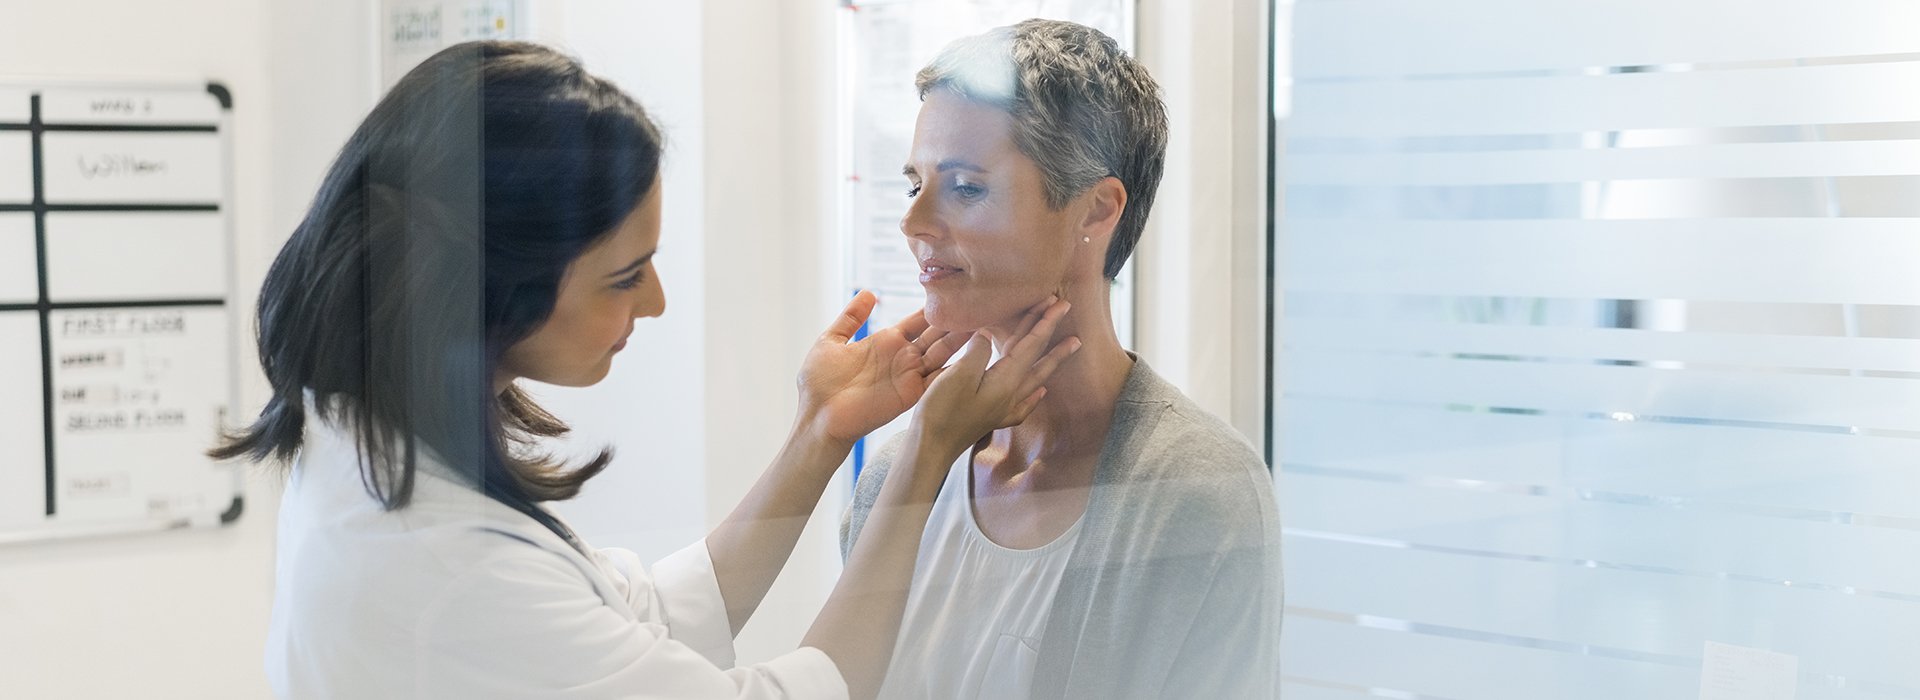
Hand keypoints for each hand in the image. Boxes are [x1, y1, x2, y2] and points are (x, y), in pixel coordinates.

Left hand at [797, 290, 971, 443]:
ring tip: (983, 322)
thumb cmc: (818, 383)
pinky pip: (938, 379)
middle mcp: (902, 358)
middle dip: (955, 321)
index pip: (918, 321)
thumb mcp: (831, 341)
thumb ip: (851, 318)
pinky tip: (973, 354)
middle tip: (978, 304)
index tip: (953, 292)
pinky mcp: (911, 394)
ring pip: (942, 353)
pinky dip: (956, 368)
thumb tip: (869, 293)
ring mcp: (909, 376)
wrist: (816, 416)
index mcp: (886, 343)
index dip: (934, 309)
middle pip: (936, 335)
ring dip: (961, 340)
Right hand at [910, 297, 1080, 453]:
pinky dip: (1036, 394)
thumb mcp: (958, 375)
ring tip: (1069, 346)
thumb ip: (977, 351)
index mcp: (1005, 381)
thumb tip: (986, 334)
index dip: (1045, 322)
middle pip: (1037, 358)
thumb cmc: (942, 412)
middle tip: (1066, 311)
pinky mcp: (993, 418)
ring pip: (1035, 377)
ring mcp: (1004, 408)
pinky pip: (1024, 402)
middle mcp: (1011, 394)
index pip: (1031, 345)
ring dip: (1051, 359)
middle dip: (1051, 333)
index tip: (1060, 303)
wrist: (931, 449)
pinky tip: (1042, 391)